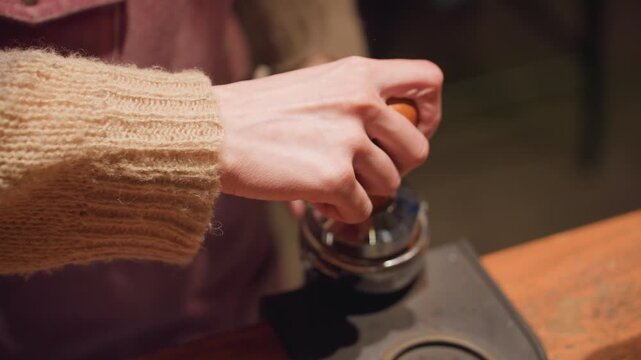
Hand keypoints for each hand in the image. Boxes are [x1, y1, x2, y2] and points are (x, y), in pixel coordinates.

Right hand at [215, 56, 442, 222]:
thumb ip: (355, 100)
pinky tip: (321, 203)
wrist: (212, 132)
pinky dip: (344, 213)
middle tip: (369, 171)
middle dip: (397, 168)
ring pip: (391, 183)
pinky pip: (362, 209)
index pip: (427, 81)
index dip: (429, 112)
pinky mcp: (335, 178)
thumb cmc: (255, 112)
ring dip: (366, 192)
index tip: (414, 130)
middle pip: (419, 148)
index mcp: (358, 73)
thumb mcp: (315, 84)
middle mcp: (361, 102)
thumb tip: (385, 134)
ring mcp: (350, 141)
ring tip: (334, 187)